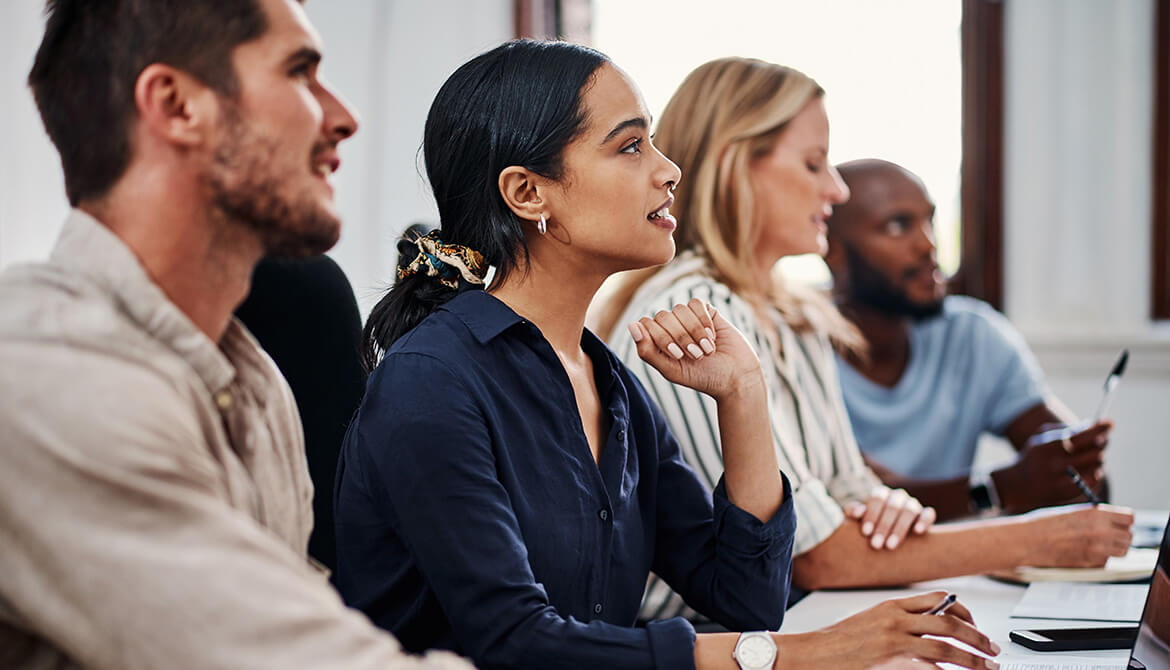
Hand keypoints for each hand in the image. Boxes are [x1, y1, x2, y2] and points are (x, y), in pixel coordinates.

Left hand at [627, 299, 761, 400]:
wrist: (735, 377)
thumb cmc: (702, 377)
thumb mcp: (671, 370)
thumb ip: (648, 351)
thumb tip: (632, 325)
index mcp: (658, 341)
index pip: (646, 324)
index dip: (661, 337)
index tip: (678, 355)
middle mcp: (671, 327)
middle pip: (663, 316)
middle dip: (680, 337)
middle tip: (696, 355)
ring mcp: (689, 318)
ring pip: (680, 309)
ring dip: (694, 332)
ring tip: (706, 349)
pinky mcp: (707, 311)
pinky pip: (696, 303)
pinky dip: (704, 321)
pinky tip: (713, 336)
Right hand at [776, 591, 999, 669]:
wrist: (814, 653)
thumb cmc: (839, 642)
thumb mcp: (871, 622)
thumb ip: (899, 622)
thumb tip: (933, 631)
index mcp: (892, 606)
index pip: (938, 600)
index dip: (964, 612)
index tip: (976, 625)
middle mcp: (896, 619)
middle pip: (949, 623)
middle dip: (977, 637)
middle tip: (992, 650)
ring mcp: (894, 641)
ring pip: (946, 646)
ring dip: (972, 659)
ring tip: (987, 668)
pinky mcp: (892, 661)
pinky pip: (930, 666)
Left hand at [847, 487, 935, 549]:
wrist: (886, 535)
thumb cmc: (869, 526)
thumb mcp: (857, 519)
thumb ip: (853, 512)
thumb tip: (859, 511)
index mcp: (881, 493)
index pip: (877, 498)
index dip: (871, 514)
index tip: (865, 532)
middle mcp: (898, 496)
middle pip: (893, 506)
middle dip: (883, 526)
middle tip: (876, 545)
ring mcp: (913, 504)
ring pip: (910, 509)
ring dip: (900, 527)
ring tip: (890, 546)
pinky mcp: (926, 514)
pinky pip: (929, 514)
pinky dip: (924, 521)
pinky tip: (918, 532)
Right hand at [994, 421, 1110, 513]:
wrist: (1019, 484)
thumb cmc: (1034, 456)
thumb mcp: (1042, 437)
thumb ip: (1065, 429)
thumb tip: (1092, 425)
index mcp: (1051, 445)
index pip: (1084, 434)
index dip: (1100, 428)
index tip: (1109, 423)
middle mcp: (1057, 462)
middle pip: (1095, 451)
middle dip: (1101, 443)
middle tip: (1102, 440)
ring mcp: (1063, 480)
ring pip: (1097, 466)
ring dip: (1098, 459)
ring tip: (1092, 456)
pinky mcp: (1069, 493)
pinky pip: (1093, 480)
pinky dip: (1095, 473)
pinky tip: (1090, 470)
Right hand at [1021, 504, 1133, 566]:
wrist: (1027, 541)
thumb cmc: (1043, 524)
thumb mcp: (1071, 512)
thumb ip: (1093, 516)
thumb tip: (1109, 521)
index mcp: (1096, 514)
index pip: (1129, 518)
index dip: (1124, 520)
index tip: (1120, 522)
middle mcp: (1101, 532)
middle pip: (1129, 536)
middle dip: (1121, 535)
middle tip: (1110, 534)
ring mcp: (1098, 550)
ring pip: (1122, 551)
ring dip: (1114, 548)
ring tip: (1099, 544)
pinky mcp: (1091, 564)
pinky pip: (1106, 561)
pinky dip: (1100, 558)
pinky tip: (1085, 552)